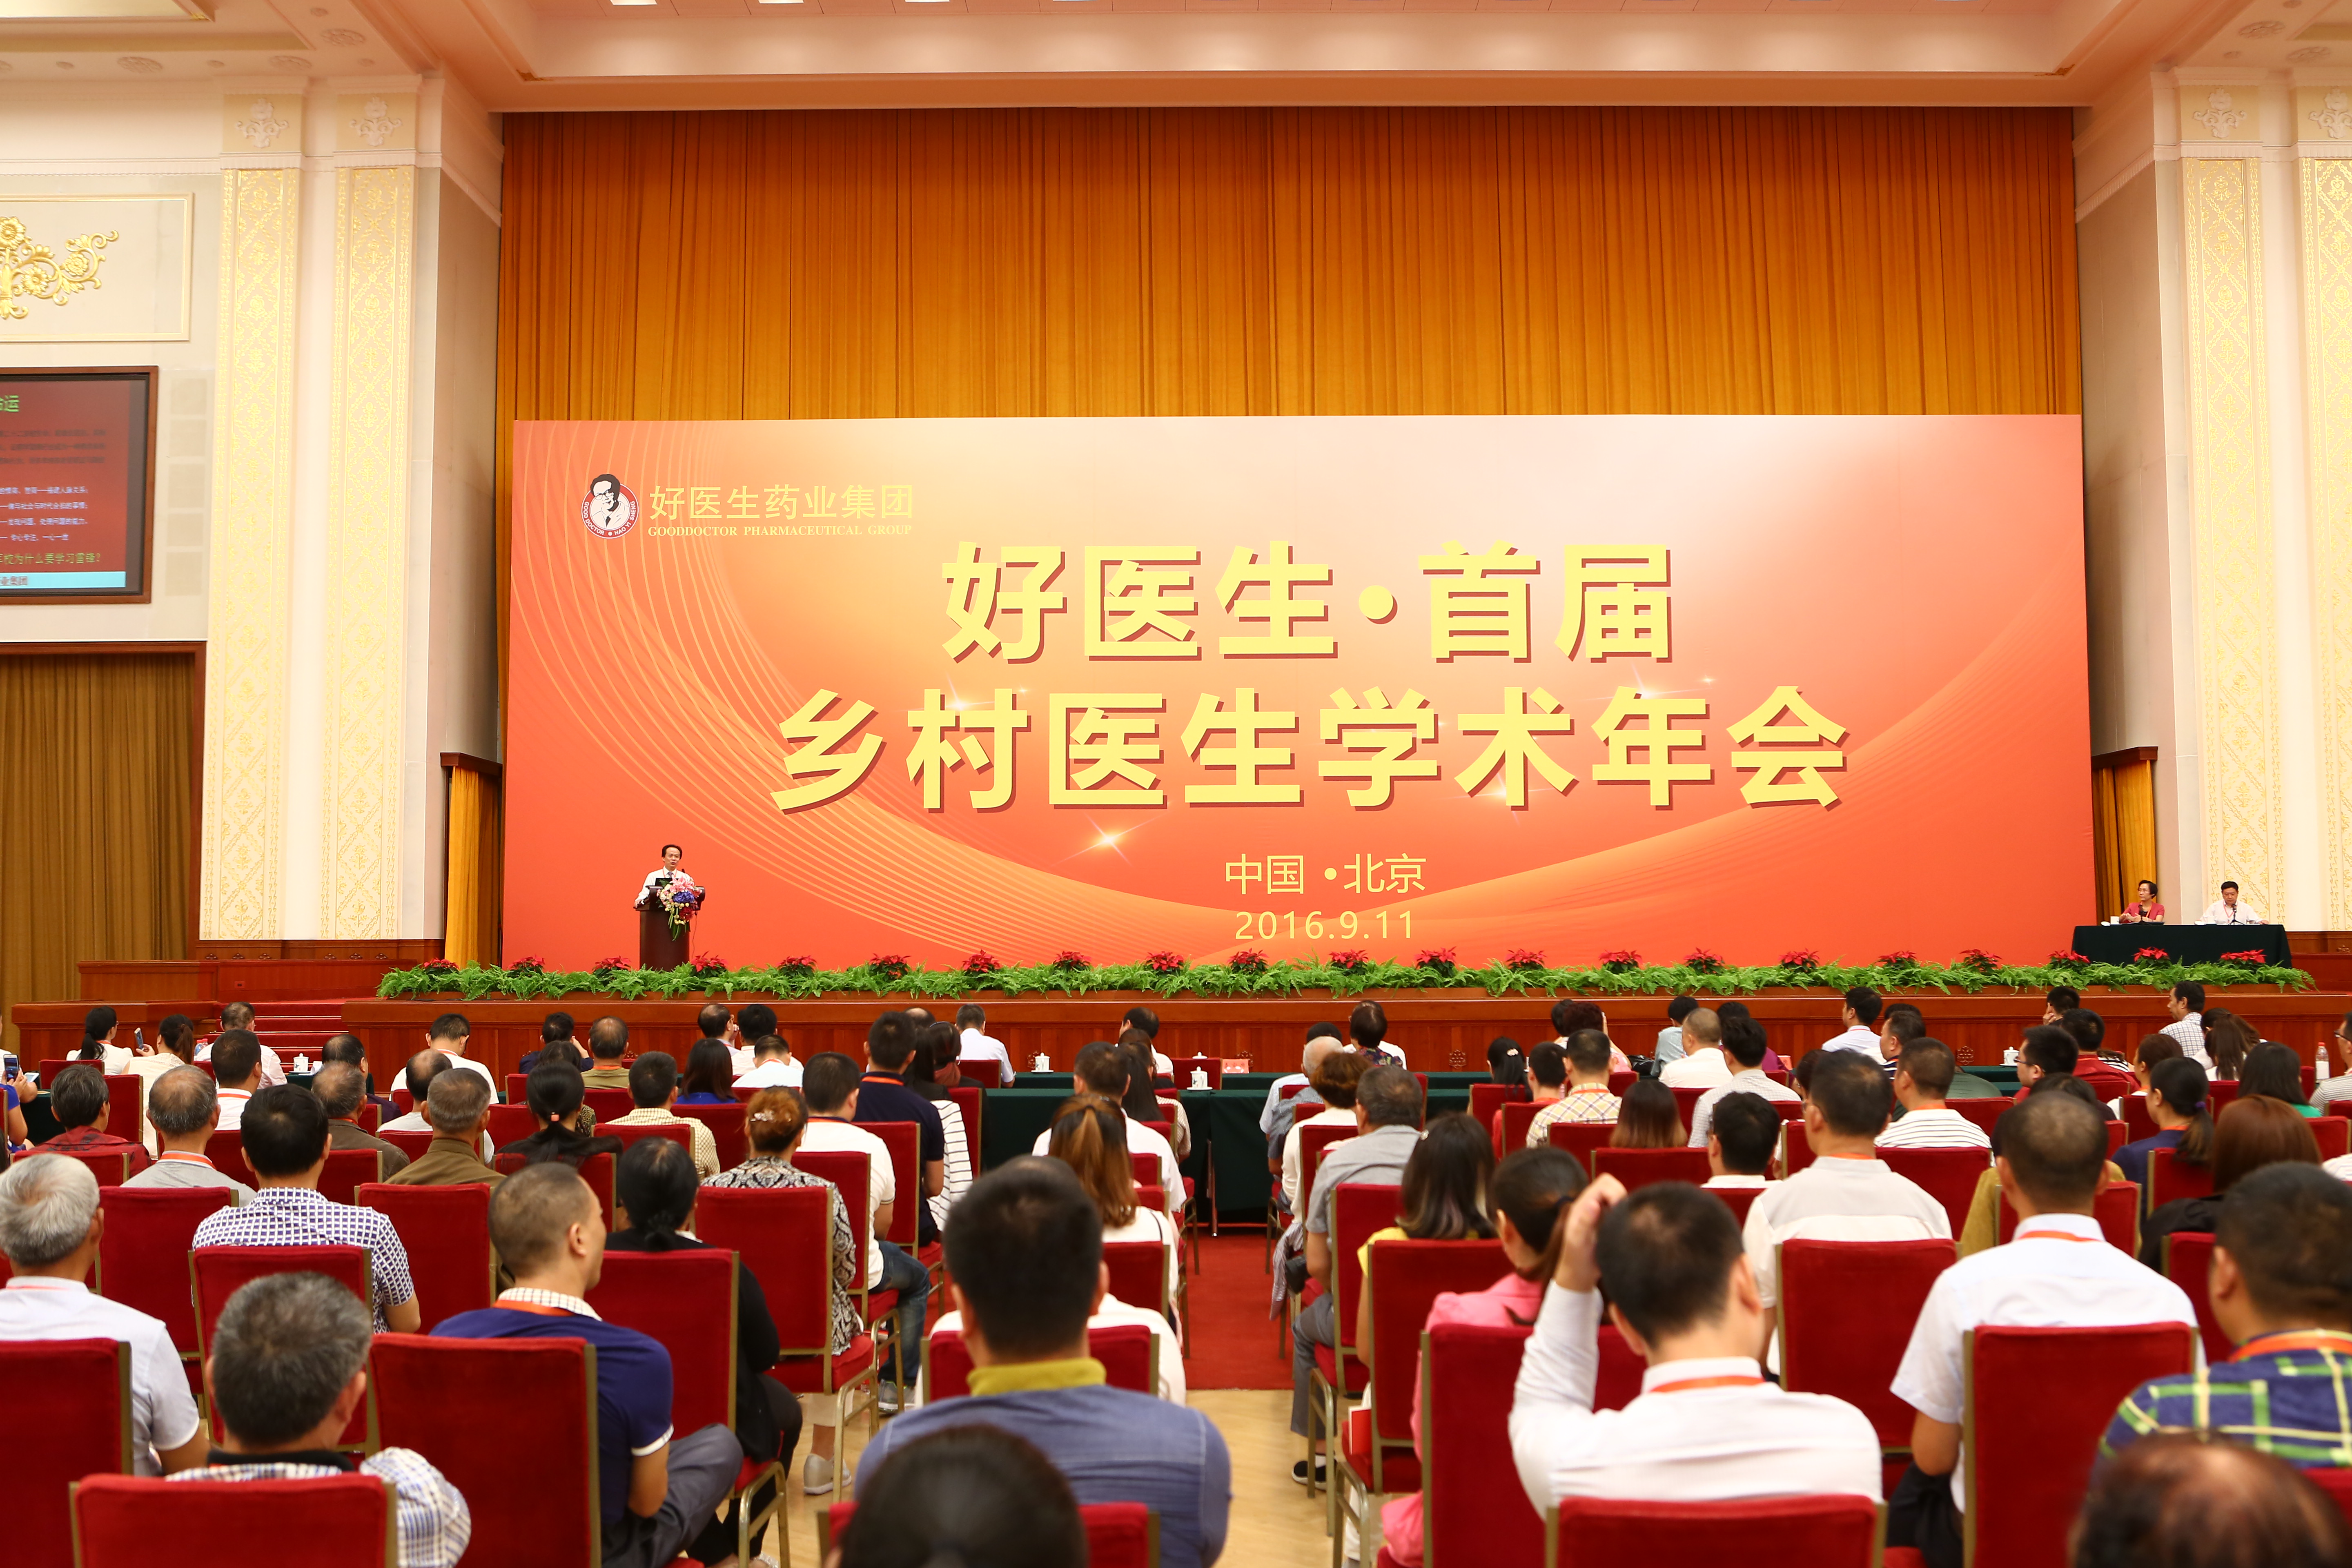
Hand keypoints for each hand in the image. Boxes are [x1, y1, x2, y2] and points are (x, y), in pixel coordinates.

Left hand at [1552, 1174, 1626, 1293]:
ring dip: (1625, 1207)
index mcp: (1583, 1205)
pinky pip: (1621, 1210)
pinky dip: (1626, 1215)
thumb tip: (1594, 1203)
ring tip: (1622, 1225)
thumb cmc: (1576, 1261)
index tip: (1619, 1211)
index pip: (1605, 1183)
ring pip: (1619, 1198)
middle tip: (1622, 1219)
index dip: (1616, 1192)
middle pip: (1614, 1186)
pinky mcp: (1608, 1223)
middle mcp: (1592, 1205)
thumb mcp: (1578, 1243)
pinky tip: (1624, 1229)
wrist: (1578, 1278)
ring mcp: (1600, 1214)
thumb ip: (1584, 1222)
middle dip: (1622, 1198)